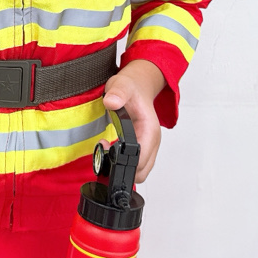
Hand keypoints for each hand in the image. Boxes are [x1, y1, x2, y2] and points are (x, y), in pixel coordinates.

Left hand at [102, 59, 165, 182]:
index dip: (124, 162)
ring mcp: (148, 145)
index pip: (142, 160)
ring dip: (121, 165)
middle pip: (141, 171)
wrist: (138, 85)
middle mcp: (152, 141)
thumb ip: (117, 93)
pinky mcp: (142, 147)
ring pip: (139, 171)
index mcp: (150, 130)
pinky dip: (122, 162)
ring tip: (107, 147)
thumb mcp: (122, 85)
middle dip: (121, 167)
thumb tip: (112, 101)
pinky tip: (111, 148)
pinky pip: (135, 164)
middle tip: (106, 149)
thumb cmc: (132, 87)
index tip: (109, 149)